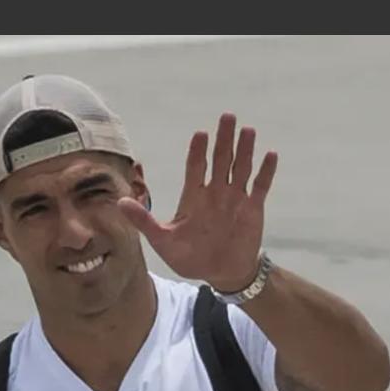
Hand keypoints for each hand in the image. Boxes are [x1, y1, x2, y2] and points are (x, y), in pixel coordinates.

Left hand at [118, 113, 277, 291]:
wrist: (221, 274)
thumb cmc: (190, 258)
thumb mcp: (162, 240)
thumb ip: (144, 220)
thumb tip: (120, 203)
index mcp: (194, 197)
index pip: (196, 167)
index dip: (198, 151)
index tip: (200, 134)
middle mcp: (215, 193)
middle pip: (220, 160)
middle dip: (223, 139)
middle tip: (227, 116)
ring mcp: (235, 199)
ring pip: (240, 168)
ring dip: (245, 150)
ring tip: (248, 130)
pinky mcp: (252, 209)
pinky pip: (260, 186)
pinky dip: (265, 172)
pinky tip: (270, 155)